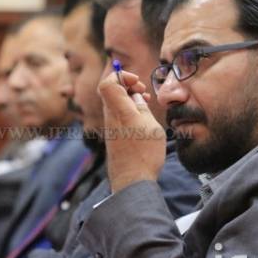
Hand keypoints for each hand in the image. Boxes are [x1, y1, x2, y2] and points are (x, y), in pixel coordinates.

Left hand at [98, 71, 165, 191]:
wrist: (132, 181)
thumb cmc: (144, 153)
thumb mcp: (150, 125)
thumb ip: (142, 107)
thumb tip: (135, 97)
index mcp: (118, 111)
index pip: (107, 83)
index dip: (120, 76)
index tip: (136, 82)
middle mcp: (110, 117)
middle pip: (111, 91)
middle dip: (128, 85)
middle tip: (142, 91)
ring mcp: (111, 127)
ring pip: (115, 103)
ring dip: (130, 99)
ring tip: (146, 103)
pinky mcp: (114, 137)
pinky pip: (118, 116)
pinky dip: (128, 111)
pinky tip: (142, 119)